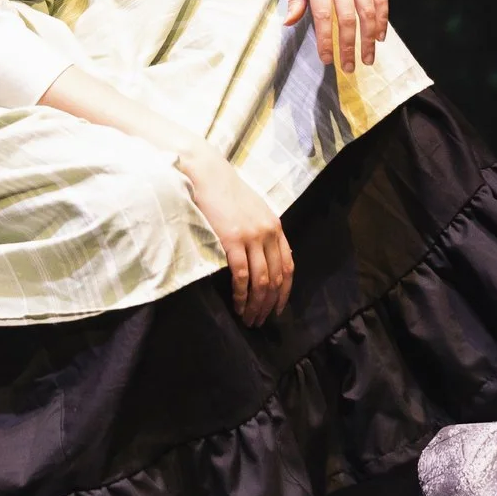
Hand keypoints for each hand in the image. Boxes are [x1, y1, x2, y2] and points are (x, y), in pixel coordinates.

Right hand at [178, 143, 292, 325]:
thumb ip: (262, 232)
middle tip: (261, 320)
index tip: (278, 308)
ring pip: (261, 280)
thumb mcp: (254, 212)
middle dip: (269, 303)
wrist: (208, 175)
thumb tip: (264, 258)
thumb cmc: (226, 194)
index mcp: (275, 227)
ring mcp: (252, 236)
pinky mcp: (232, 239)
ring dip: (256, 304)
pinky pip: (241, 274)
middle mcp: (268, 233)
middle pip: (276, 278)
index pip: (288, 265)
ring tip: (249, 319)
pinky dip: (241, 294)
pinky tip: (238, 304)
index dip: (285, 291)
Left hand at [282, 0, 389, 73]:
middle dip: (349, 46)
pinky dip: (383, 18)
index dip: (326, 41)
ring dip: (369, 38)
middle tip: (349, 68)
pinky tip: (380, 35)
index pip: (322, 15)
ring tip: (368, 59)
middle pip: (348, 18)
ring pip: (368, 10)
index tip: (327, 60)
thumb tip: (290, 24)